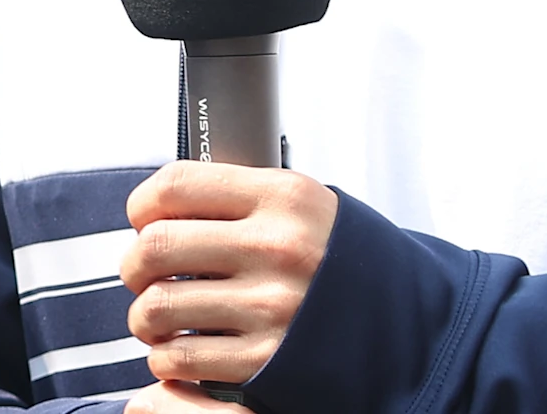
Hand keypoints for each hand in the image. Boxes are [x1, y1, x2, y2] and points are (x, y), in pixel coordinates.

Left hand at [121, 160, 336, 405]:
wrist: (413, 329)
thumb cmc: (350, 267)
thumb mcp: (308, 209)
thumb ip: (245, 200)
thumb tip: (168, 204)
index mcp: (284, 198)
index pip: (177, 185)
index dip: (142, 205)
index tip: (142, 220)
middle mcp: (276, 248)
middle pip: (155, 246)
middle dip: (133, 266)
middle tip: (140, 275)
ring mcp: (271, 307)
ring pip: (158, 307)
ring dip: (144, 318)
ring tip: (156, 319)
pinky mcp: (266, 360)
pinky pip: (181, 357)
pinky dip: (167, 358)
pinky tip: (180, 351)